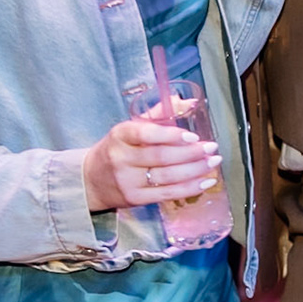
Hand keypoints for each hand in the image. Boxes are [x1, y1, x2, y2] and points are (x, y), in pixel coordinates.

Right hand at [82, 117, 220, 211]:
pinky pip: (167, 194)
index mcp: (120, 135)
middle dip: (191, 153)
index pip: (146, 133)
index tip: (193, 135)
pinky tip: (204, 182)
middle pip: (161, 156)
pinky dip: (189, 188)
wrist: (90, 180)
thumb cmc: (116, 149)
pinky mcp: (135, 199)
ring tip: (212, 163)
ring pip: (167, 177)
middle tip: (211, 148)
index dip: (171, 135)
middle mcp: (122, 158)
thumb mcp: (129, 129)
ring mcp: (128, 181)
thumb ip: (157, 115)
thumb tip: (188, 102)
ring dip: (194, 170)